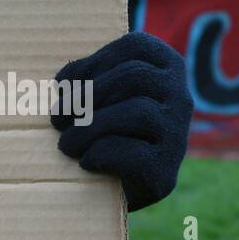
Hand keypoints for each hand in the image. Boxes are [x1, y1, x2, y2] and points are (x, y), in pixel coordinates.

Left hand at [51, 31, 191, 210]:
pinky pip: (133, 153)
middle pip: (134, 77)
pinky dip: (100, 155)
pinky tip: (86, 161)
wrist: (108, 193)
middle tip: (57, 119)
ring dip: (88, 128)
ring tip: (66, 144)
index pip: (134, 46)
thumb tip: (63, 82)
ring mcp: (178, 135)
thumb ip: (85, 79)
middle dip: (85, 96)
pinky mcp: (164, 171)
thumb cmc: (96, 133)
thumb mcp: (94, 98)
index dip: (92, 62)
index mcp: (165, 70)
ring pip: (137, 112)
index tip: (64, 85)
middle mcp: (180, 97)